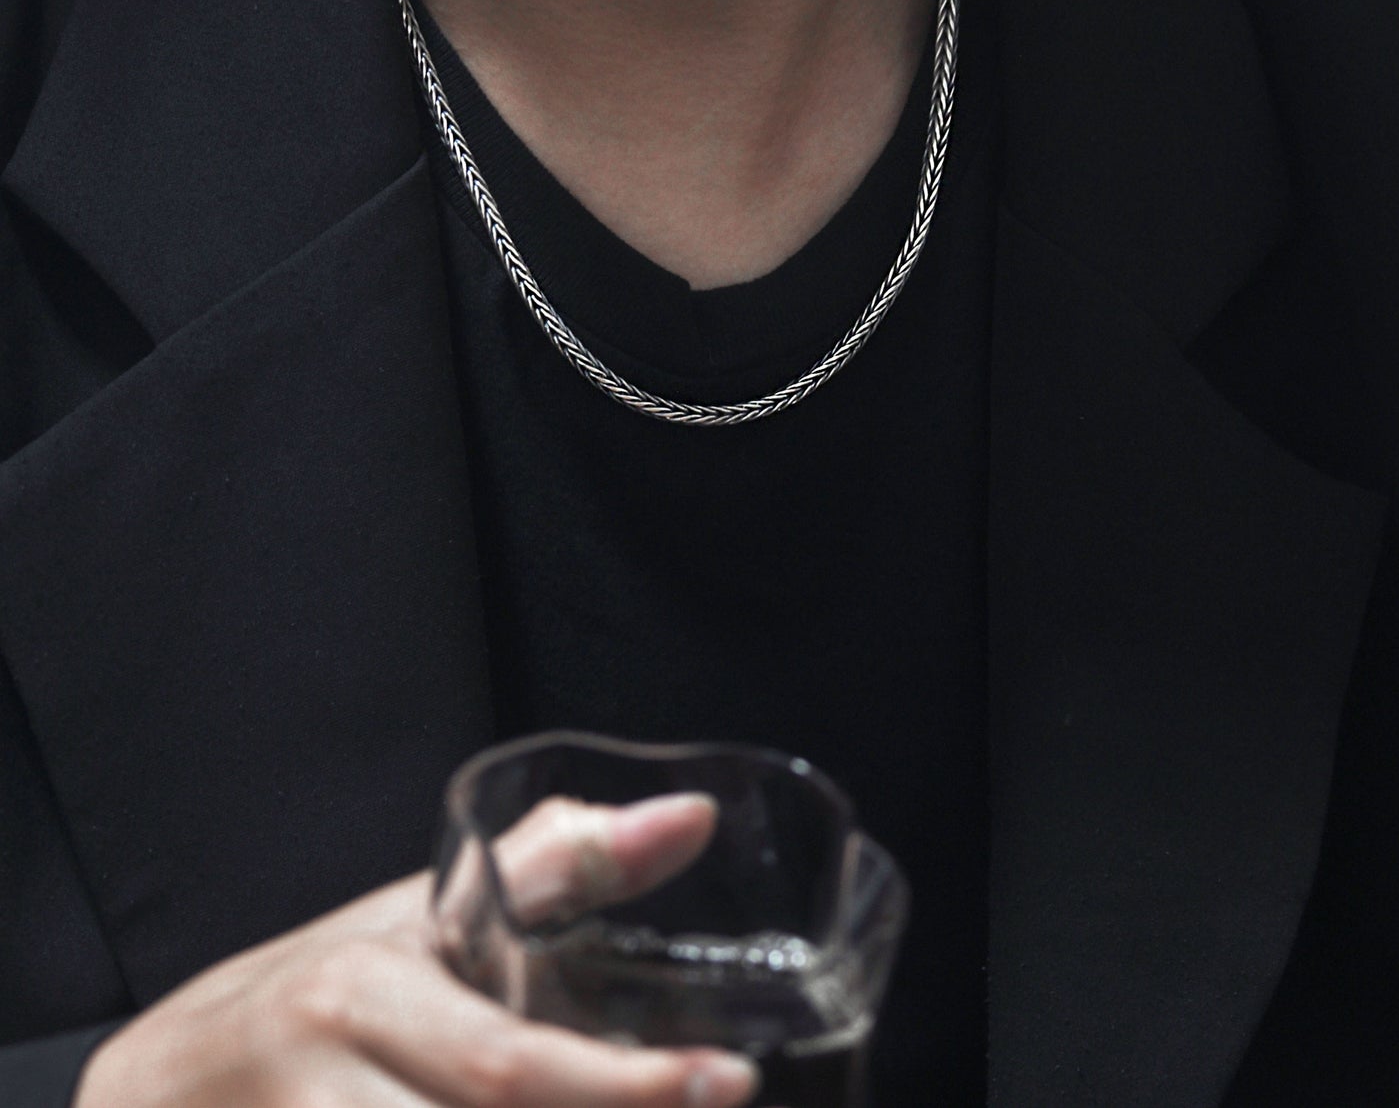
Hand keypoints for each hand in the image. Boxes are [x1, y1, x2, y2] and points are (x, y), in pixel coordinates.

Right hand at [74, 792, 759, 1107]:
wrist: (173, 1077)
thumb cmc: (331, 984)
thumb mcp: (427, 914)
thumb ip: (558, 865)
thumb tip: (693, 818)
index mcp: (368, 991)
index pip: (507, 1062)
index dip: (627, 1086)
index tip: (727, 1081)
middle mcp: (331, 1080)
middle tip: (711, 1107)